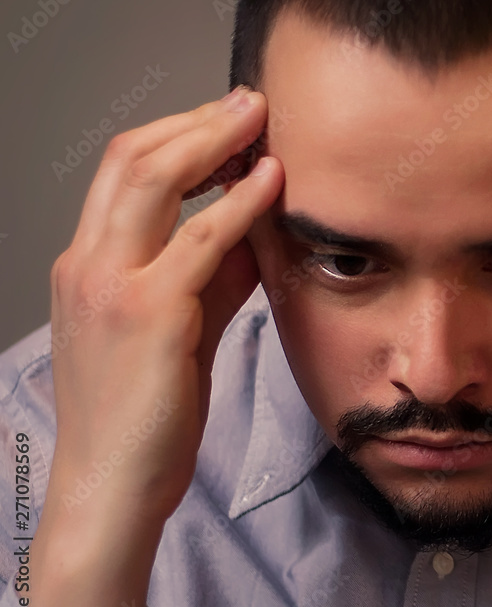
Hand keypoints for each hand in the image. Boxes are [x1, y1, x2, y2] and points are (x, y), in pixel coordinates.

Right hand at [30, 85, 283, 606]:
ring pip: (154, 180)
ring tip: (261, 118)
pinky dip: (239, 204)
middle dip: (196, 121)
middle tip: (251, 103)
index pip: (124, 172)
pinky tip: (271, 182)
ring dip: (213, 140)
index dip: (178, 136)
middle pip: (133, 157)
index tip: (228, 124)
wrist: (112, 486)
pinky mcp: (148, 316)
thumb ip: (212, 278)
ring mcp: (111, 286)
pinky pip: (200, 241)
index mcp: (88, 265)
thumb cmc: (144, 416)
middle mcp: (88, 264)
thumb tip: (255, 231)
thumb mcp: (178, 331)